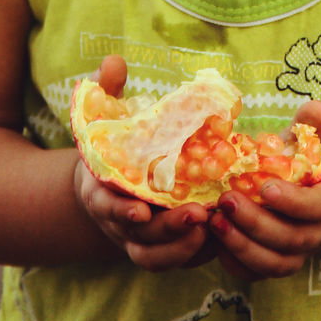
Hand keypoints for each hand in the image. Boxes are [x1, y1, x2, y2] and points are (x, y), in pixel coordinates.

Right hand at [71, 55, 214, 271]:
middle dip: (167, 230)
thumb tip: (114, 61)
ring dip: (183, 247)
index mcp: (100, 190)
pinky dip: (193, 253)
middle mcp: (117, 221)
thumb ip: (108, 91)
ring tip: (212, 226)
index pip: (106, 206)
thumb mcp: (104, 118)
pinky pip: (174, 259)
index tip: (139, 210)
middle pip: (139, 236)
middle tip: (199, 214)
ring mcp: (137, 239)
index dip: (120, 211)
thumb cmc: (110, 146)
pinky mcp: (159, 247)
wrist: (104, 186)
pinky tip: (220, 235)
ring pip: (156, 256)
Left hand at [207, 101, 320, 278]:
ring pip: (274, 262)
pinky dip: (236, 263)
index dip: (292, 202)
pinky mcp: (278, 262)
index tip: (265, 187)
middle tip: (226, 200)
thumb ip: (316, 126)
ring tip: (215, 221)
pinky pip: (258, 273)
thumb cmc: (319, 160)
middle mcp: (318, 233)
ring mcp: (298, 252)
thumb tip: (314, 108)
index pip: (316, 207)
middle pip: (291, 239)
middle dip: (257, 223)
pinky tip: (215, 241)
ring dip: (243, 246)